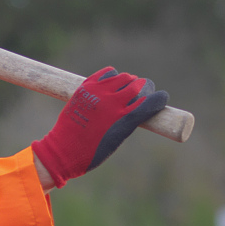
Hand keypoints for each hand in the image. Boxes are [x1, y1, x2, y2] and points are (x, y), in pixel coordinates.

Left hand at [32, 68, 168, 183]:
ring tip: (128, 88)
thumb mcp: (118, 139)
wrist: (63, 151)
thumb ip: (129, 120)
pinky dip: (113, 76)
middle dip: (146, 87)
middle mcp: (112, 103)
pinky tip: (112, 83)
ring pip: (123, 77)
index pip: (150, 101)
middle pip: (138, 85)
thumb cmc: (93, 152)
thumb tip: (138, 104)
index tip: (162, 98)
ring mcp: (98, 93)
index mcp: (124, 119)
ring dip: (129, 81)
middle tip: (145, 90)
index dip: (159, 99)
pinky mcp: (86, 87)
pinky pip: (106, 73)